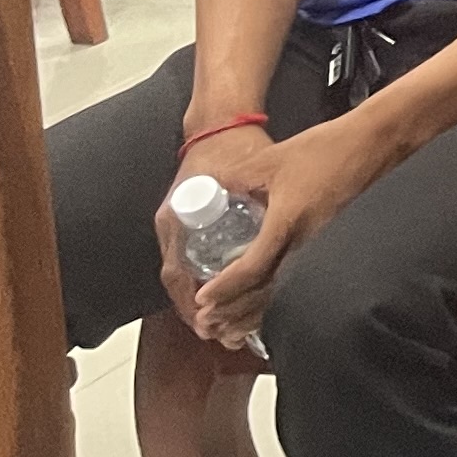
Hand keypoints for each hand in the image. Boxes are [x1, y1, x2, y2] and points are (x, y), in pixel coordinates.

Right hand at [152, 120, 274, 322]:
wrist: (220, 119)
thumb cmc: (231, 145)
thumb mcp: (244, 174)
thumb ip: (262, 198)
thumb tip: (284, 235)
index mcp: (176, 219)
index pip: (178, 275)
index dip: (195, 305)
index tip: (215, 326)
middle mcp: (173, 228)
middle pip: (182, 283)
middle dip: (203, 312)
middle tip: (227, 336)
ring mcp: (180, 229)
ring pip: (190, 277)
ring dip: (210, 302)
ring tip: (233, 329)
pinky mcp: (193, 227)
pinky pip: (198, 262)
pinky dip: (214, 283)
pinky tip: (237, 299)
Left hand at [182, 121, 385, 345]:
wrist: (375, 143)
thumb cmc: (324, 147)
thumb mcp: (272, 158)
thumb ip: (236, 178)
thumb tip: (205, 192)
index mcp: (288, 221)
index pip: (252, 267)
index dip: (225, 287)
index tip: (201, 300)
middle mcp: (307, 242)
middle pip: (268, 291)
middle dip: (235, 311)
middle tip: (207, 324)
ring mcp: (323, 247)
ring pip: (286, 293)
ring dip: (256, 313)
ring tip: (230, 329)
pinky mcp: (332, 246)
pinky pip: (300, 282)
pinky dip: (278, 301)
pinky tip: (266, 309)